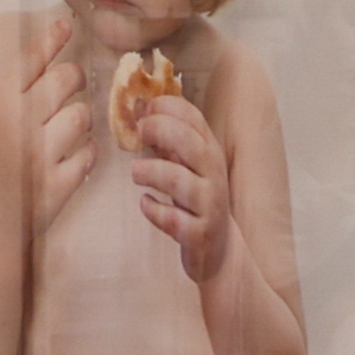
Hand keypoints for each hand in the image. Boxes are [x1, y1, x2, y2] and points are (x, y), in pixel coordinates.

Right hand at [18, 25, 101, 236]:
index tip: (68, 21)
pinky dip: (84, 154)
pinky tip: (68, 161)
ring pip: (82, 116)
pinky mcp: (58, 182)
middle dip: (74, 81)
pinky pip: (90, 152)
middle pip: (65, 80)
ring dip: (80, 123)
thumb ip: (22, 87)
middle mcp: (16, 125)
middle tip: (68, 88)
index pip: (29, 63)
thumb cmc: (1, 156)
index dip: (50, 40)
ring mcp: (38, 155)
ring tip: (61, 135)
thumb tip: (52, 47)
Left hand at [121, 68, 230, 285]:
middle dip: (160, 131)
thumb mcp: (186, 165)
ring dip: (152, 171)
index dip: (166, 107)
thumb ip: (167, 138)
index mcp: (208, 153)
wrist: (218, 251)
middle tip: (137, 133)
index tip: (142, 109)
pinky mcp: (199, 233)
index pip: (194, 118)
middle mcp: (213, 175)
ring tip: (135, 172)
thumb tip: (138, 103)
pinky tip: (146, 203)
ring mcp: (208, 205)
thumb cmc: (194, 202)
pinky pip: (173, 219)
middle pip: (191, 143)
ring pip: (180, 181)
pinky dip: (154, 209)